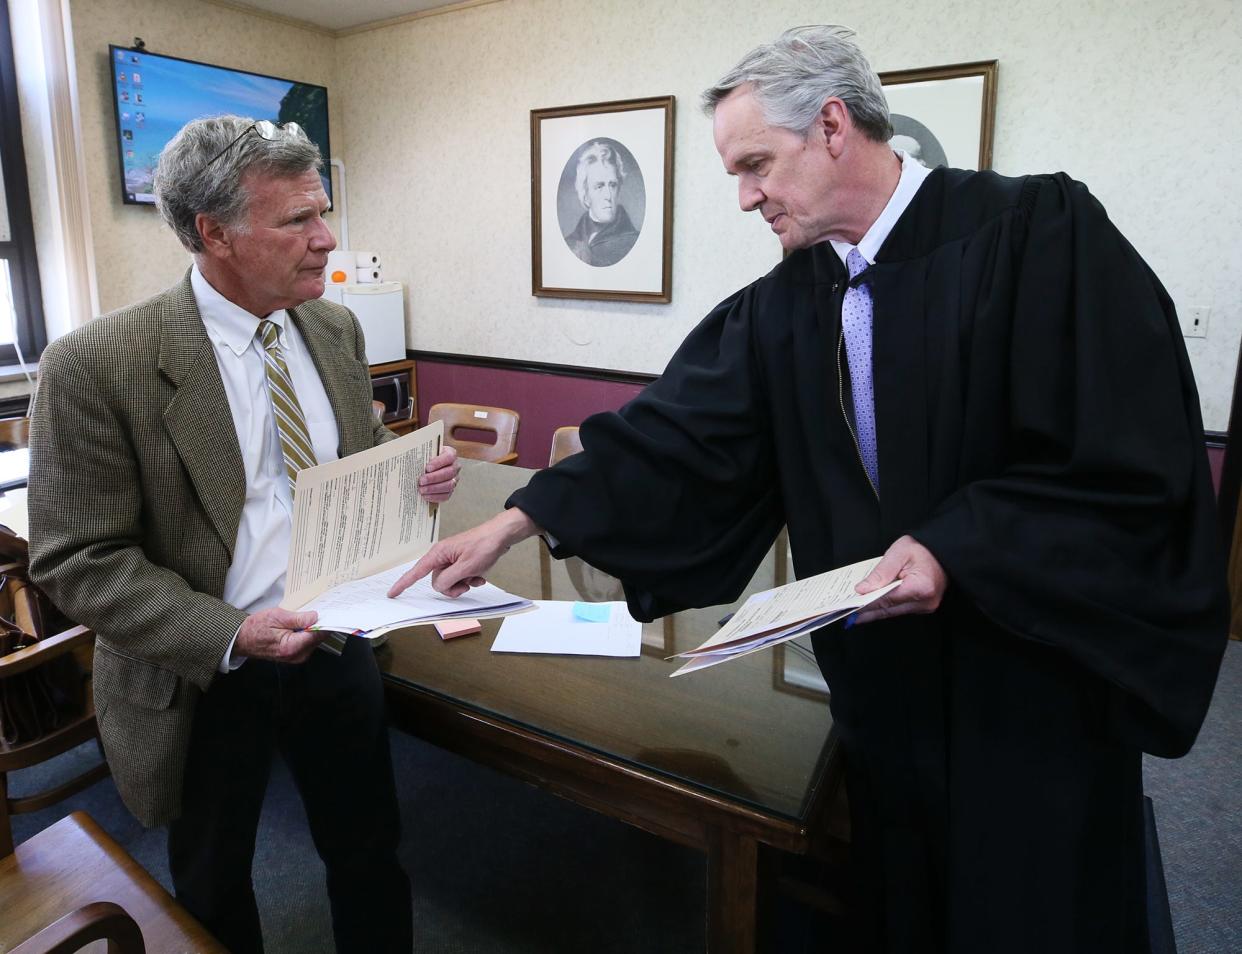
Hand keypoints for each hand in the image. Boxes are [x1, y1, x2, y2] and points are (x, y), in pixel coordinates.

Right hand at [235, 606, 322, 662]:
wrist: (242, 639)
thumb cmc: (256, 628)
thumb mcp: (277, 617)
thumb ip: (298, 618)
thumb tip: (315, 617)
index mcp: (292, 647)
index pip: (317, 635)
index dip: (325, 622)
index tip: (332, 612)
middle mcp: (297, 656)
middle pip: (319, 638)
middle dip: (321, 624)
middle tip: (321, 609)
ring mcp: (297, 657)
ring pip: (315, 640)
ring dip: (315, 628)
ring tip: (308, 615)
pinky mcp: (296, 655)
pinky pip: (308, 642)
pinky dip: (309, 633)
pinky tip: (303, 624)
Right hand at [388, 508, 539, 598]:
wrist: (501, 535)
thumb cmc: (484, 546)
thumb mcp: (466, 567)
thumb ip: (448, 579)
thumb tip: (439, 586)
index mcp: (438, 554)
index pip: (416, 572)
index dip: (403, 584)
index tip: (392, 594)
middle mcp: (442, 556)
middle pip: (437, 581)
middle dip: (452, 587)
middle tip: (467, 583)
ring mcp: (452, 559)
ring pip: (450, 581)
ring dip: (464, 583)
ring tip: (476, 576)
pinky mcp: (462, 561)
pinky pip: (461, 577)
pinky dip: (470, 578)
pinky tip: (481, 575)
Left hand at [418, 446, 459, 501]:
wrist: (428, 467)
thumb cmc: (426, 459)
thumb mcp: (425, 454)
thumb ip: (422, 456)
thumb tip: (411, 460)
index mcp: (450, 454)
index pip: (449, 457)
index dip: (439, 463)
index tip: (428, 468)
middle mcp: (455, 466)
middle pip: (449, 472)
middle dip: (434, 478)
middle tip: (421, 481)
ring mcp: (454, 479)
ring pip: (449, 485)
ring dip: (434, 488)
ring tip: (422, 489)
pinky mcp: (450, 490)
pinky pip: (446, 495)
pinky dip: (435, 496)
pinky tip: (425, 496)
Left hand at [851, 535, 946, 624]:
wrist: (944, 551)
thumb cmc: (924, 549)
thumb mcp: (899, 553)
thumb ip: (880, 573)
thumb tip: (862, 589)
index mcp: (921, 587)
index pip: (886, 600)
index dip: (866, 604)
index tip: (849, 608)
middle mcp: (925, 602)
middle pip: (889, 610)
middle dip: (867, 612)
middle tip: (846, 615)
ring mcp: (925, 606)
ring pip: (893, 612)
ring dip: (874, 611)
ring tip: (853, 612)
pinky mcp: (923, 606)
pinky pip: (899, 608)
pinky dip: (884, 607)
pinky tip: (870, 606)